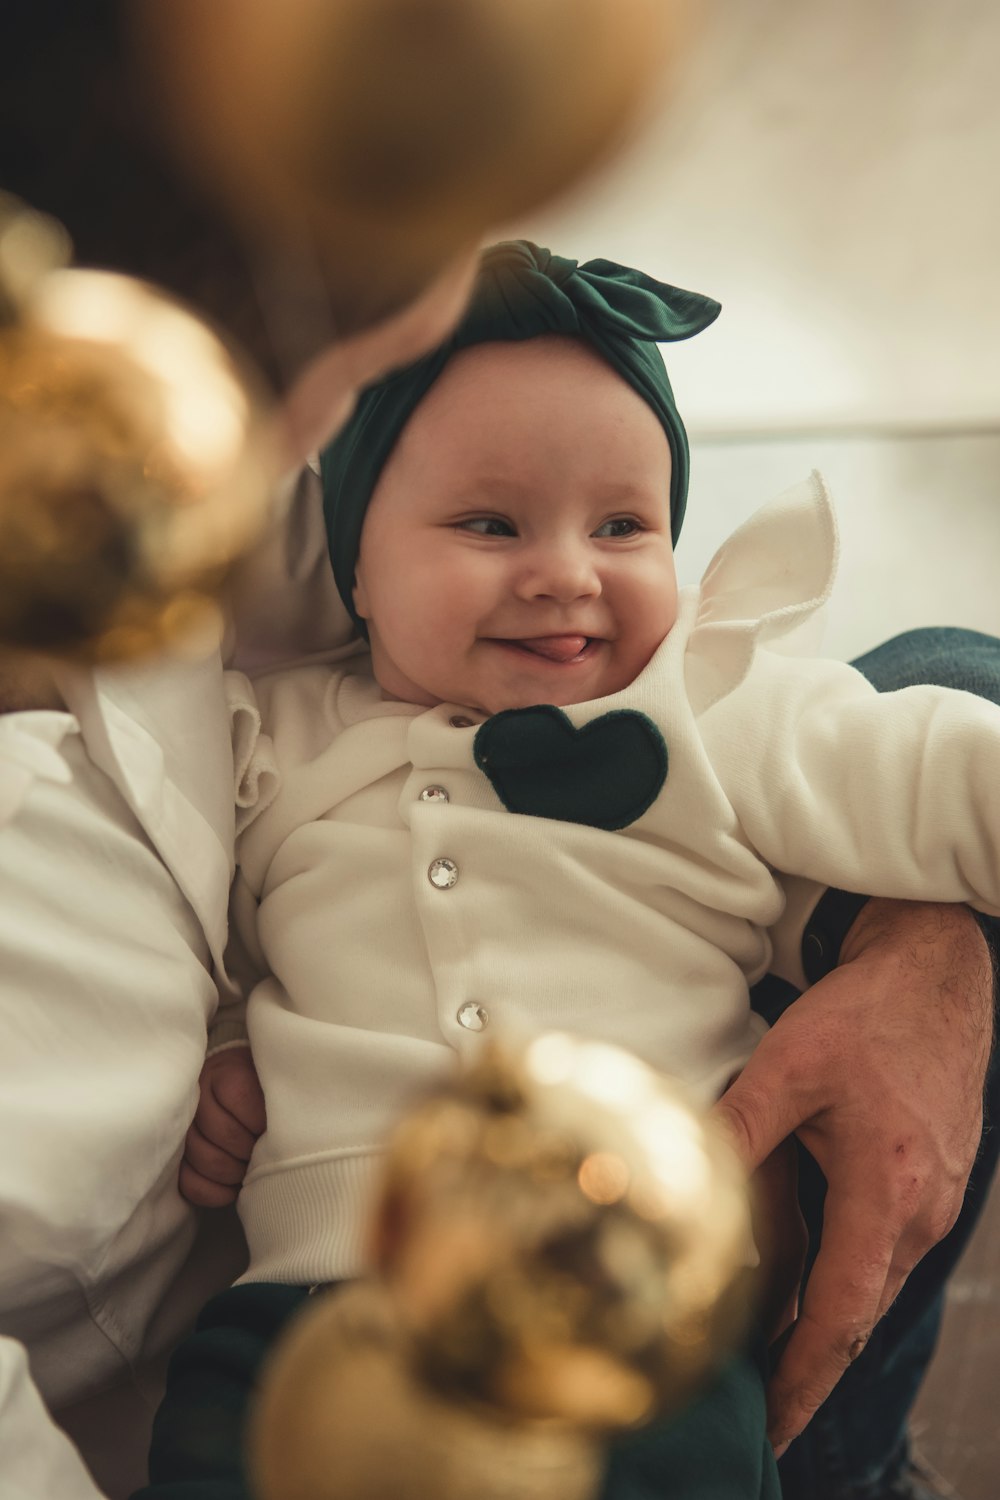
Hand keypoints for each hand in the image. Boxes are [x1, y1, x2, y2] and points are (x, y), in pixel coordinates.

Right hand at [180, 1046, 266, 1207]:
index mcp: (225, 1072)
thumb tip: (287, 1127)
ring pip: (201, 1158)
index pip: (239, 1096)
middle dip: (249, 1149)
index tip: (271, 1126)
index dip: (260, 1119)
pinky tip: (232, 1189)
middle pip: (222, 1132)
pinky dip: (212, 1192)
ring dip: (232, 1171)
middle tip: (263, 1152)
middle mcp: (198, 1095)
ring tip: (250, 1168)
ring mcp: (183, 1126)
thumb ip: (279, 1094)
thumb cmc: (264, 1087)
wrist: (239, 1085)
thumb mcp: (273, 1079)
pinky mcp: (177, 1155)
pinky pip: (187, 1181)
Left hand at [713, 900, 992, 1453]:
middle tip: (754, 1398)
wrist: (935, 972)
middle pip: (857, 1310)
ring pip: (871, 1281)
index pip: (838, 1317)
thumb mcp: (788, 1067)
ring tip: (770, 1350)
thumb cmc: (866, 1015)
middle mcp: (919, 1210)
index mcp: (885, 1192)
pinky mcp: (932, 1182)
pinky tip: (807, 1279)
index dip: (802, 1380)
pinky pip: (884, 1248)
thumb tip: (684, 1176)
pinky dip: (846, 1274)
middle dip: (807, 1361)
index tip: (772, 1425)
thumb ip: (738, 1130)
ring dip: (824, 1316)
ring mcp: (933, 1200)